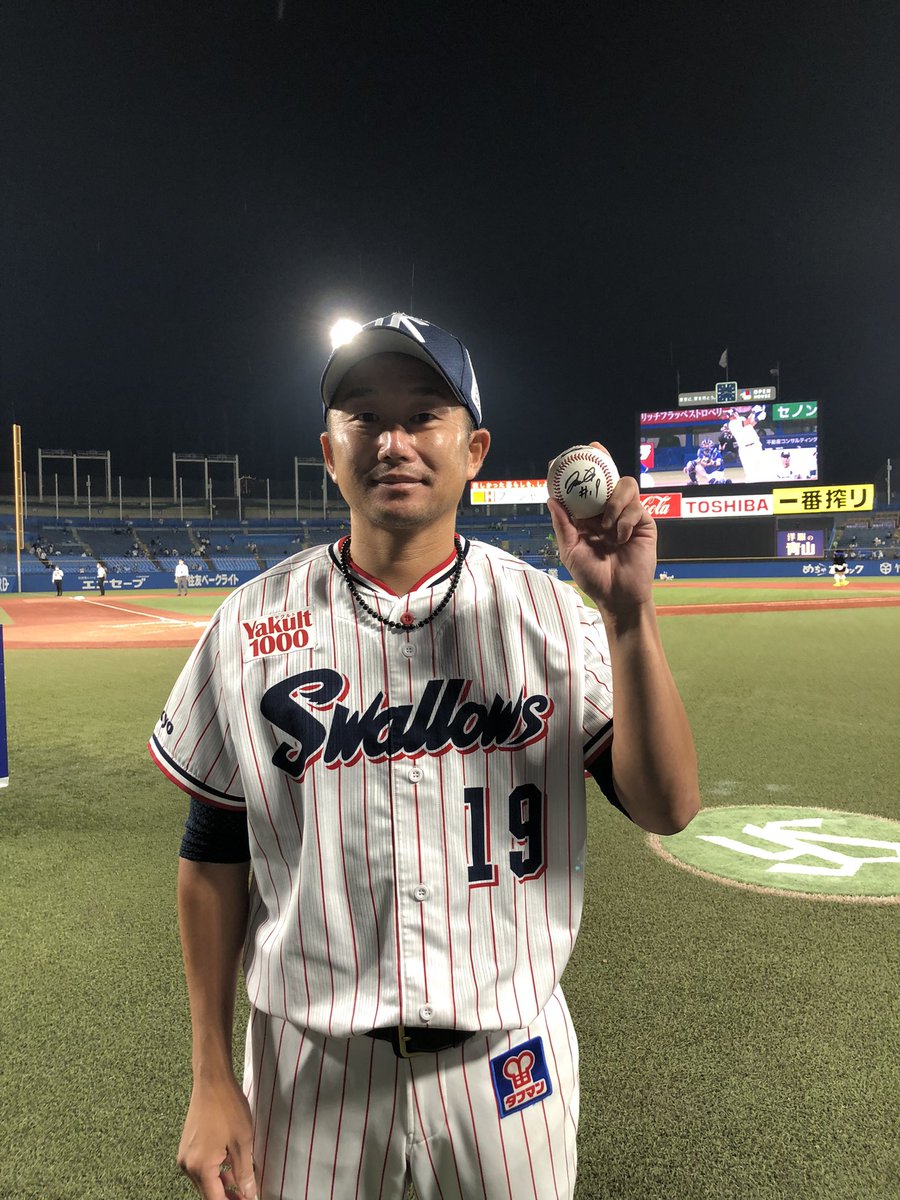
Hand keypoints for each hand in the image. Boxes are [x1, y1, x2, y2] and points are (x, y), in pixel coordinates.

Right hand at [177, 1075, 257, 1198]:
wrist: (211, 1080)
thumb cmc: (227, 1107)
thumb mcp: (242, 1142)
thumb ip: (245, 1173)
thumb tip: (249, 1194)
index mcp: (200, 1167)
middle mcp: (188, 1165)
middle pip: (207, 1193)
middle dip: (227, 1198)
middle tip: (247, 1196)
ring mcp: (185, 1155)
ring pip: (205, 1181)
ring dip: (222, 1186)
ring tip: (243, 1186)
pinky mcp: (188, 1146)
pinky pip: (202, 1167)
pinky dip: (216, 1172)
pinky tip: (231, 1168)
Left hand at [547, 444, 655, 615]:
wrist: (617, 596)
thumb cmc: (593, 577)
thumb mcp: (570, 551)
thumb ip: (563, 525)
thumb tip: (551, 499)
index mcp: (588, 516)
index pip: (584, 488)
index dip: (577, 471)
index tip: (563, 458)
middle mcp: (608, 512)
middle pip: (608, 477)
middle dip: (603, 460)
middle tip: (595, 450)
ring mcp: (627, 516)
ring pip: (626, 486)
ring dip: (614, 500)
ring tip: (606, 524)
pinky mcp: (644, 523)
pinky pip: (637, 508)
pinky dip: (626, 521)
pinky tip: (621, 537)